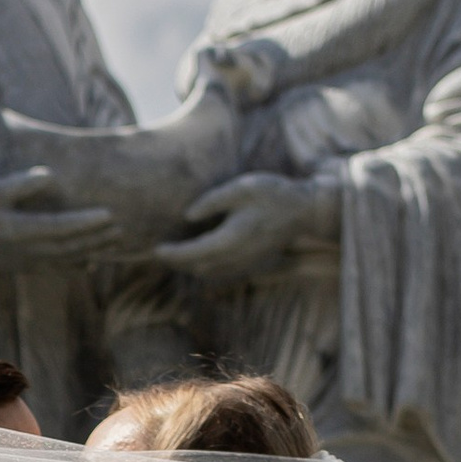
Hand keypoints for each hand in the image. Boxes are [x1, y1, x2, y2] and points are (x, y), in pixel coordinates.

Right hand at [0, 171, 121, 269]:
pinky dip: (71, 265)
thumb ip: (18, 184)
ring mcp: (17, 261)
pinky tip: (87, 262)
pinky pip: (49, 267)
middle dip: (95, 240)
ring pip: (61, 261)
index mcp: (15, 231)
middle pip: (66, 248)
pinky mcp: (14, 263)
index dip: (86, 223)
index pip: (59, 228)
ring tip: (114, 244)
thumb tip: (49, 176)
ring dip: (88, 252)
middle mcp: (20, 251)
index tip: (110, 215)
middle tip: (124, 230)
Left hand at [154, 173, 338, 282]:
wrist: (304, 211)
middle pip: (198, 268)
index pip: (194, 253)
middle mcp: (237, 257)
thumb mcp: (241, 188)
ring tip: (174, 255)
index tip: (156, 250)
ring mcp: (246, 264)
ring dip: (190, 267)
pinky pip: (222, 272)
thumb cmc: (273, 194)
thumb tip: (188, 216)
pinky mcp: (251, 264)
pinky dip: (205, 267)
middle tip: (159, 253)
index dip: (173, 254)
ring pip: (209, 273)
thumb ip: (212, 201)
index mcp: (232, 238)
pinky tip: (198, 256)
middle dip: (177, 263)